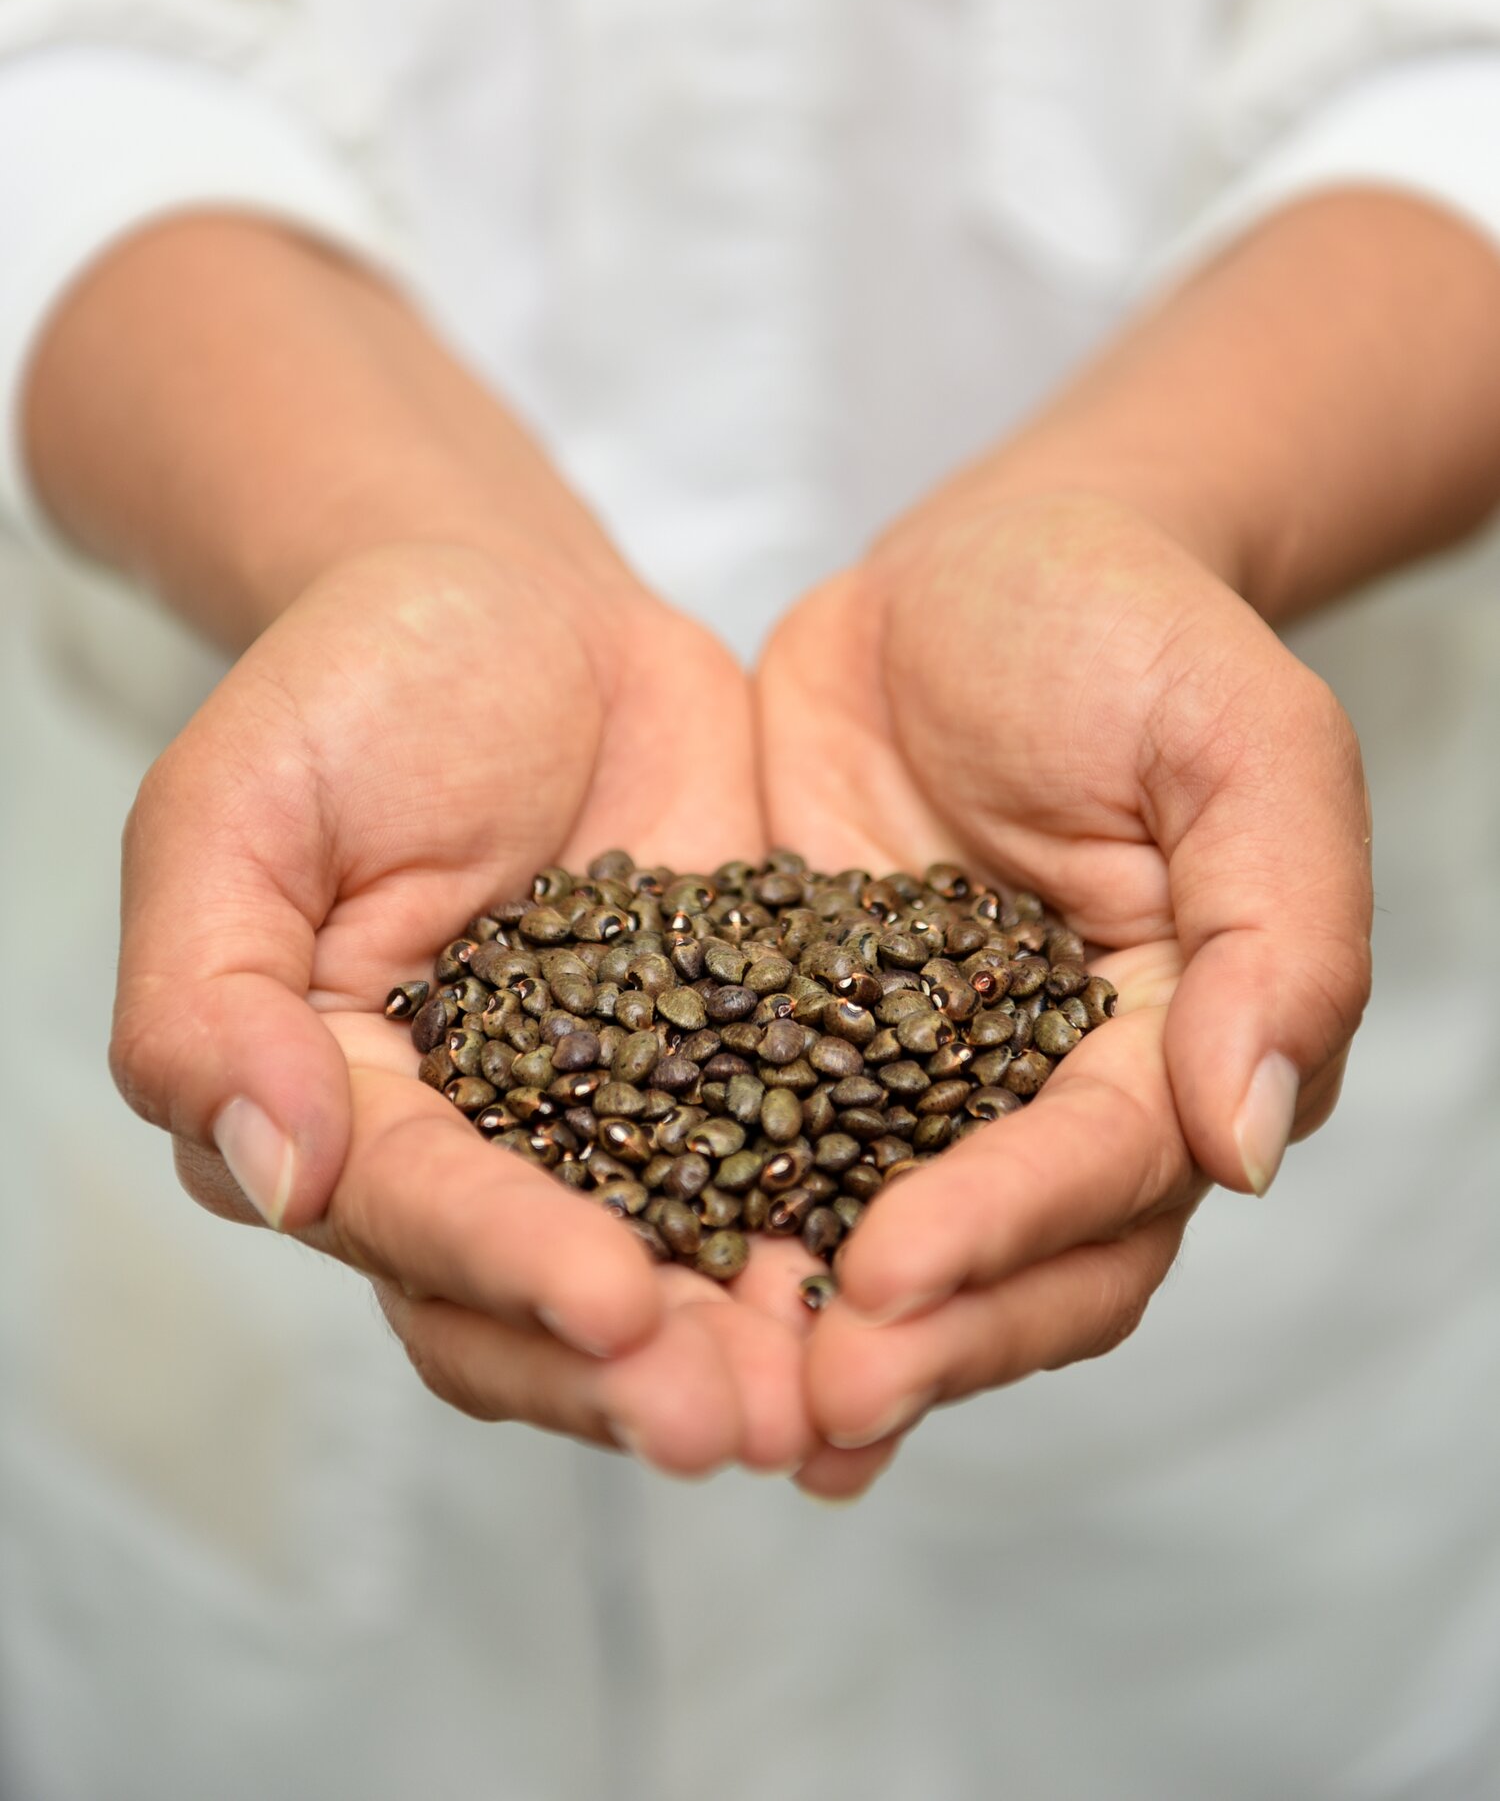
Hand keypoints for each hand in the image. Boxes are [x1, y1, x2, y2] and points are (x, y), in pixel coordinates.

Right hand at [111, 542, 814, 1475]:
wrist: (519, 602)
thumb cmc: (358, 681)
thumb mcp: (237, 807)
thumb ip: (207, 995)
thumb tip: (273, 1171)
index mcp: (329, 1106)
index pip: (412, 1216)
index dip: (509, 1267)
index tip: (616, 1304)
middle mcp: (467, 1146)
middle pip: (538, 1299)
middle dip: (637, 1369)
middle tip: (743, 1417)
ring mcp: (607, 1117)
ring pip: (671, 1271)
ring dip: (745, 1346)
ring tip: (839, 1394)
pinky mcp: (727, 1066)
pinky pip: (781, 1167)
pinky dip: (837, 1231)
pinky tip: (918, 1281)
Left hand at [757, 491, 1371, 1452]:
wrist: (979, 565)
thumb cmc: (1126, 626)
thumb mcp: (1238, 733)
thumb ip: (1277, 928)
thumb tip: (1250, 1142)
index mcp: (1176, 1043)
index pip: (1104, 1173)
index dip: (1002, 1232)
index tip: (886, 1272)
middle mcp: (1055, 1096)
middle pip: (1007, 1264)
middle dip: (912, 1340)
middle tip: (797, 1404)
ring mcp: (920, 1082)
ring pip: (885, 1249)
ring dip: (807, 1340)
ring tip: (701, 1406)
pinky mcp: (803, 1042)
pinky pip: (762, 1155)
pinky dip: (716, 1237)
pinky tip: (635, 1306)